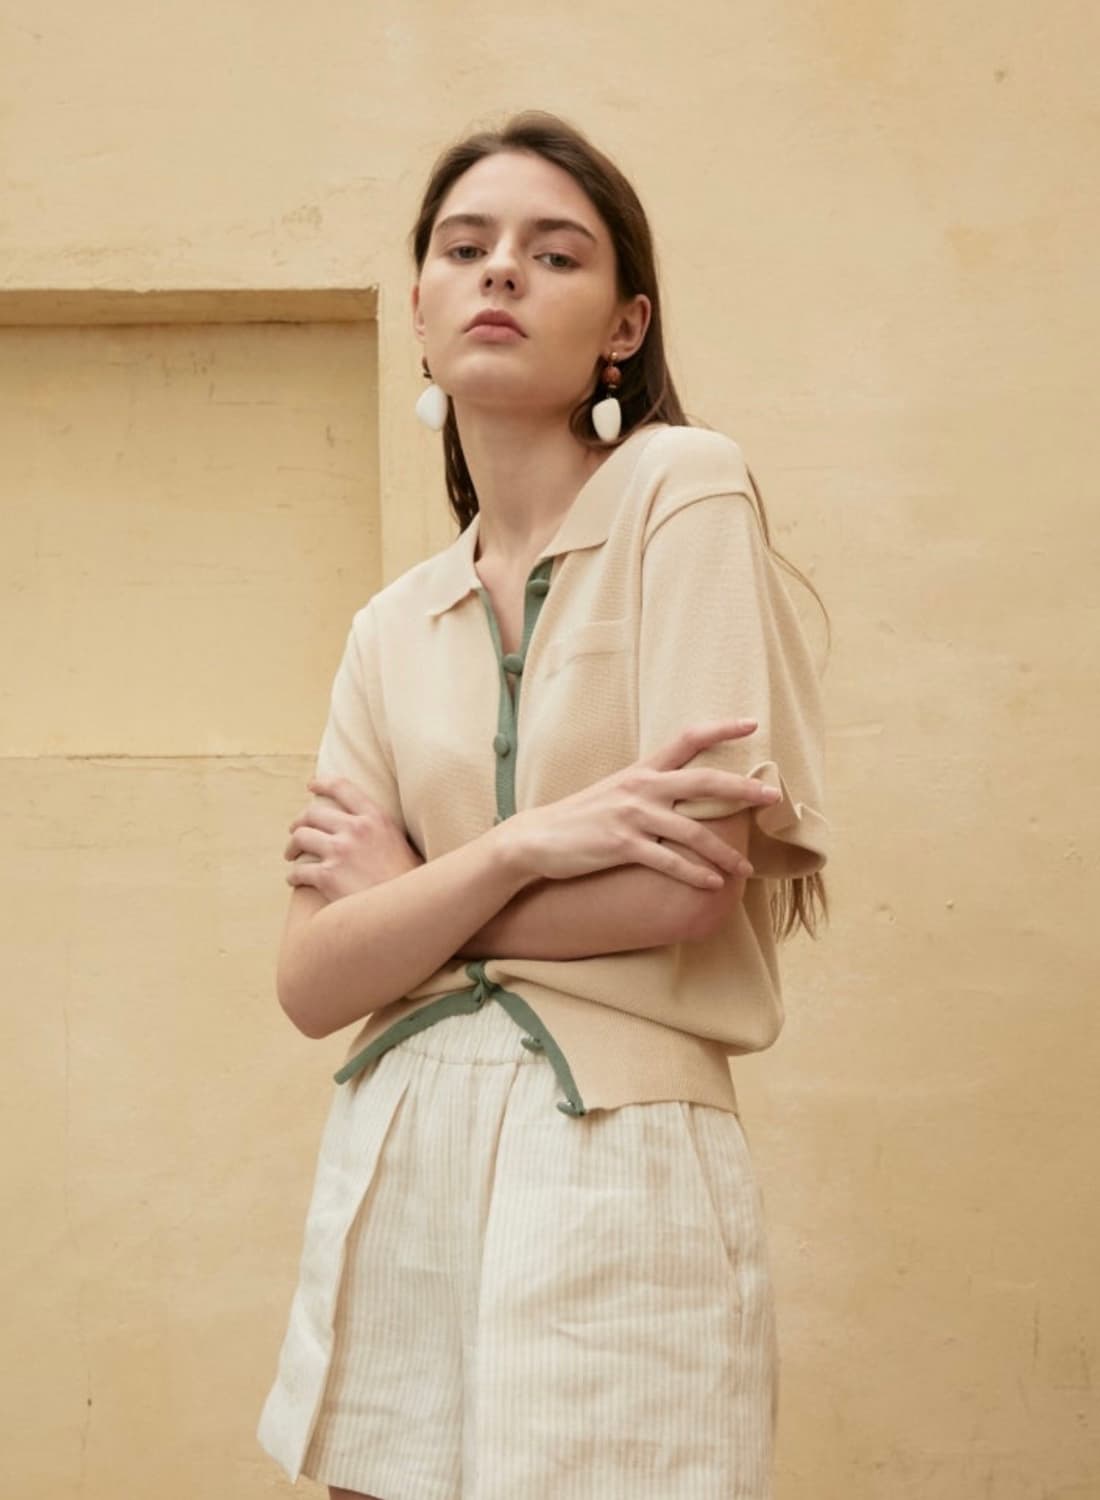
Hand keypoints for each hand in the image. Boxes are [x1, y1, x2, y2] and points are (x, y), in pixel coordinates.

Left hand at [284, 777, 423, 902]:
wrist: (407, 909)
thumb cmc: (407, 881)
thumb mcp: (399, 842)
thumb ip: (379, 829)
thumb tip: (361, 823)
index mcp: (375, 817)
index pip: (342, 787)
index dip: (322, 784)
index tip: (311, 786)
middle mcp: (356, 829)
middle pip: (312, 814)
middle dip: (299, 822)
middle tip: (295, 832)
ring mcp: (340, 851)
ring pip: (300, 838)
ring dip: (292, 847)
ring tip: (292, 856)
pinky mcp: (327, 876)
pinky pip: (298, 871)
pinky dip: (293, 876)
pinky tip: (295, 880)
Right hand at [500, 719, 780, 889]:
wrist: (536, 838)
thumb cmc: (580, 818)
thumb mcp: (616, 791)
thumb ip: (650, 788)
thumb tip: (685, 794)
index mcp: (642, 770)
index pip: (687, 738)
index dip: (721, 728)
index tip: (752, 722)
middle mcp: (642, 787)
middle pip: (704, 782)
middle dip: (742, 790)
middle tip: (772, 797)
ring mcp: (632, 816)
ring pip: (694, 832)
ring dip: (725, 852)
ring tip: (746, 869)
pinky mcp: (622, 845)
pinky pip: (669, 861)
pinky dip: (695, 874)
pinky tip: (713, 884)